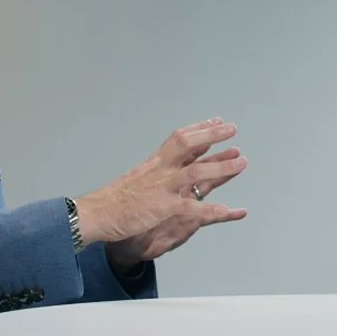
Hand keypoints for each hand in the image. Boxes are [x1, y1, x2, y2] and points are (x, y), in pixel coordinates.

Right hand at [76, 119, 248, 263]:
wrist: (94, 213)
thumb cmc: (113, 200)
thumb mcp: (136, 177)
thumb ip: (155, 170)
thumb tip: (168, 162)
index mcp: (153, 163)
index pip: (179, 139)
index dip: (200, 129)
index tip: (217, 122)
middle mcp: (159, 171)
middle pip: (189, 145)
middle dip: (212, 135)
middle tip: (232, 128)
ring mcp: (162, 188)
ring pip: (197, 173)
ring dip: (221, 167)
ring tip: (242, 163)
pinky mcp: (162, 208)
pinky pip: (191, 208)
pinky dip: (211, 209)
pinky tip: (227, 210)